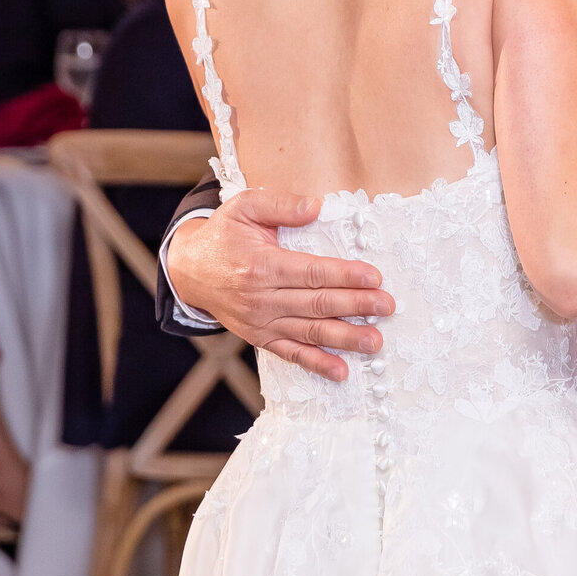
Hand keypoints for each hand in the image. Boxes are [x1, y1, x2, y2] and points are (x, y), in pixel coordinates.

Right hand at [167, 189, 393, 380]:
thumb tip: (316, 206)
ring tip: (375, 341)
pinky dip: (316, 364)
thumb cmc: (224, 235)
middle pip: (317, 304)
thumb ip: (280, 204)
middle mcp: (261, 298)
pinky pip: (291, 354)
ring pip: (309, 333)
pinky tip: (342, 371)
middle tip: (387, 307)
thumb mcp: (245, 207)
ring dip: (345, 338)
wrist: (189, 270)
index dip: (345, 276)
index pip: (312, 272)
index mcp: (262, 265)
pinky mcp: (259, 337)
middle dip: (356, 306)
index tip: (374, 278)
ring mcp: (260, 322)